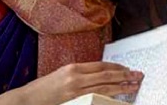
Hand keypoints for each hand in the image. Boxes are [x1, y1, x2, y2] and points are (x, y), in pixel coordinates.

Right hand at [2, 62, 141, 104]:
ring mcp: (76, 91)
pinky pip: (97, 98)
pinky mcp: (75, 101)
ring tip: (134, 86)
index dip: (117, 67)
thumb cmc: (45, 88)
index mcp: (74, 68)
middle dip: (125, 75)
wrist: (27, 100)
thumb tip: (102, 73)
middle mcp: (76, 78)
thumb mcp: (63, 74)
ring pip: (104, 88)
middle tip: (138, 75)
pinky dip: (109, 97)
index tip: (128, 68)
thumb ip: (82, 73)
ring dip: (122, 87)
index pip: (101, 66)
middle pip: (106, 75)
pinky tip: (118, 97)